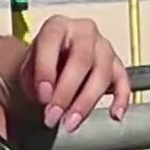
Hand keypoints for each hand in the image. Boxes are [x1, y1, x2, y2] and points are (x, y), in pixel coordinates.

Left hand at [22, 16, 131, 132]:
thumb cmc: (38, 66)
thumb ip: (34, 81)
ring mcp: (103, 47)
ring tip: (71, 123)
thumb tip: (48, 99)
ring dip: (87, 102)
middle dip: (67, 92)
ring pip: (102, 73)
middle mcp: (83, 32)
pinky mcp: (116, 64)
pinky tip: (114, 115)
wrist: (49, 67)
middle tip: (53, 116)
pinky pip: (123, 81)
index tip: (42, 97)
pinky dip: (121, 99)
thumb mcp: (25, 70)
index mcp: (57, 26)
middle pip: (82, 59)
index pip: (52, 42)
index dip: (46, 70)